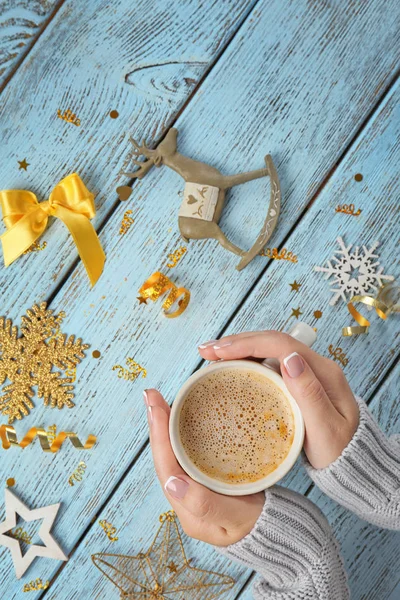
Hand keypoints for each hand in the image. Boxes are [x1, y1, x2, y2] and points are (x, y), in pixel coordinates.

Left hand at [145, 389, 263, 546]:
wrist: (277, 532)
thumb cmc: (258, 526)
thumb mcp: (235, 518)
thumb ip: (205, 504)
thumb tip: (172, 483)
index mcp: (186, 507)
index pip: (165, 466)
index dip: (158, 435)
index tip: (154, 406)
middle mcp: (184, 496)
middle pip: (164, 456)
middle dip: (157, 424)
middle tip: (151, 394)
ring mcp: (194, 486)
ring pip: (174, 453)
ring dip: (166, 425)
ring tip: (159, 400)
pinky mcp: (206, 477)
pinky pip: (188, 452)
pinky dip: (181, 431)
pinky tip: (181, 415)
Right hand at [199, 331, 358, 469]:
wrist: (353, 463)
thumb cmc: (341, 451)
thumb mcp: (328, 429)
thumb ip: (310, 394)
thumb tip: (289, 358)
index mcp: (323, 371)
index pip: (280, 345)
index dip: (247, 343)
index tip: (219, 351)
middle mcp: (314, 365)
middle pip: (271, 341)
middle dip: (236, 342)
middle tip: (205, 351)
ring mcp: (304, 372)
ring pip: (267, 350)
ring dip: (238, 348)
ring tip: (210, 355)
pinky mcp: (295, 382)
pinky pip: (267, 364)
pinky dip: (244, 361)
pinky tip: (227, 367)